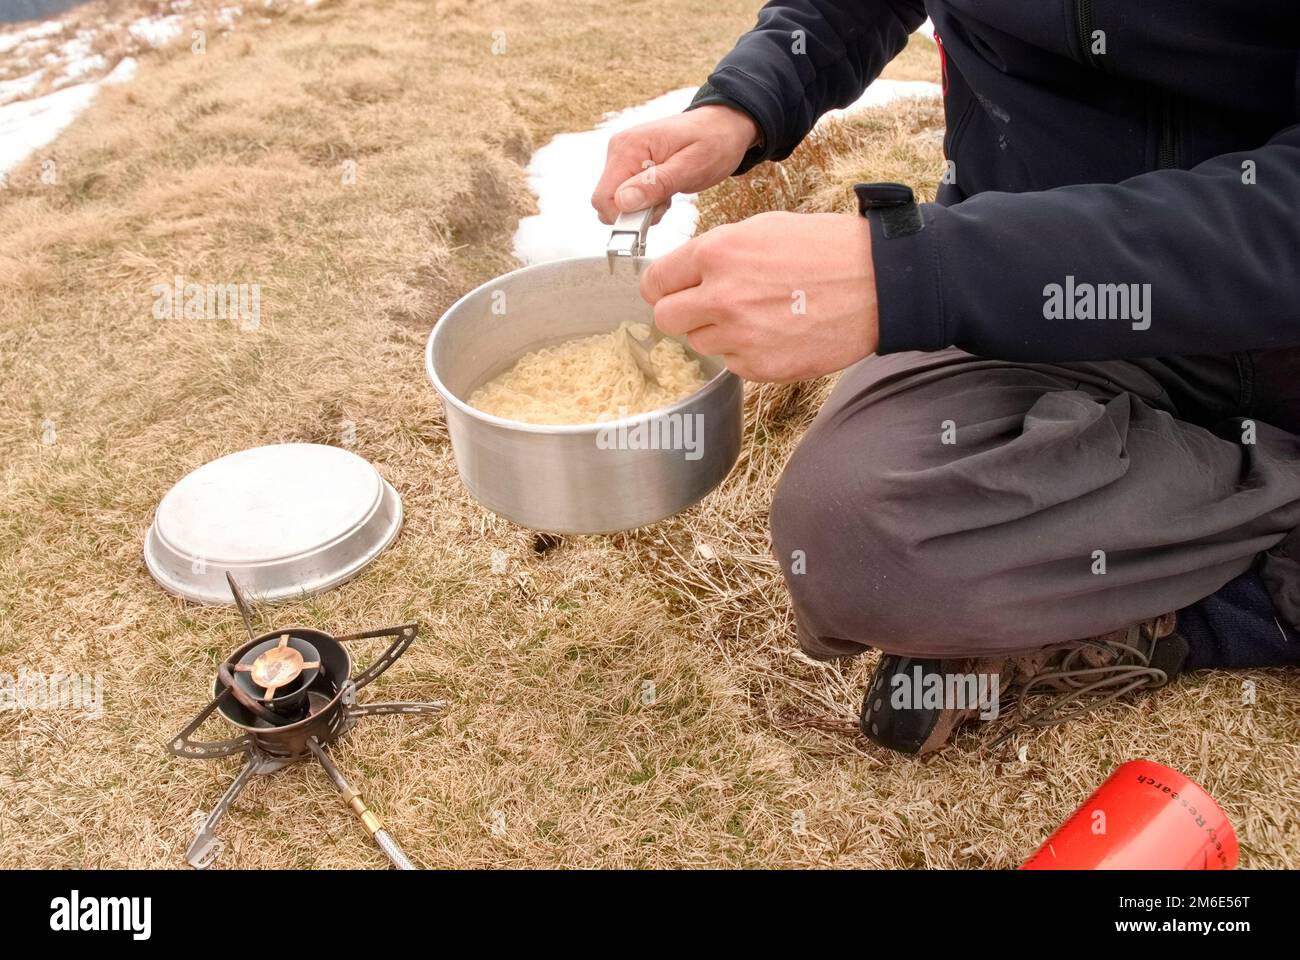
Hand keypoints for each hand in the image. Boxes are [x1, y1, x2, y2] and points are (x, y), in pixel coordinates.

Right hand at [591, 105, 758, 223]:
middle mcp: (620, 150)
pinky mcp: (631, 165)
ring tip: (669, 193)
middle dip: (635, 212)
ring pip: (617, 202)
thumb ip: (656, 184)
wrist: (723, 126)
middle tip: (666, 201)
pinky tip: (665, 191)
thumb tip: (624, 201)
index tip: (655, 211)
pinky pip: (627, 196)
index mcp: (629, 147)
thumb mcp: (691, 167)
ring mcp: (624, 157)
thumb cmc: (713, 141)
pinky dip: (645, 202)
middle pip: (607, 202)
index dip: (626, 215)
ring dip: (642, 208)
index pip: (604, 197)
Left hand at [640, 212, 878, 382]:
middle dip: (680, 312)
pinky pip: (731, 363)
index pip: (655, 281)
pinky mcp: (760, 366)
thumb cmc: (827, 249)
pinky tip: (774, 332)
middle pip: (665, 318)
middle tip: (704, 306)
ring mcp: (740, 336)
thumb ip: (717, 251)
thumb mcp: (763, 228)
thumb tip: (685, 271)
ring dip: (715, 332)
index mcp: (717, 253)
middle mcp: (722, 296)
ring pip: (699, 342)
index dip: (660, 287)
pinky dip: (745, 351)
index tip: (668, 290)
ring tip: (754, 315)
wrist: (879, 284)